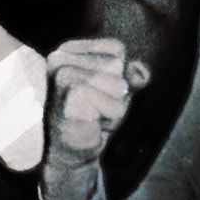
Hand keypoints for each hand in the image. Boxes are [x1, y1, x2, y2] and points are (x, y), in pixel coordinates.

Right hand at [44, 38, 148, 172]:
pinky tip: (91, 122)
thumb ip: (131, 76)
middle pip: (117, 65)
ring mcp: (60, 75)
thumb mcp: (116, 91)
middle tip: (94, 107)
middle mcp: (58, 57)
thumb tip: (141, 73)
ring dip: (114, 105)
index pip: (115, 49)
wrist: (70, 150)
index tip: (98, 92)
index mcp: (68, 50)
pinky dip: (111, 116)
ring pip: (117, 84)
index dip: (118, 74)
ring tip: (93, 114)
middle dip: (116, 91)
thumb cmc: (92, 116)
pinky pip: (114, 104)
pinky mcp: (69, 96)